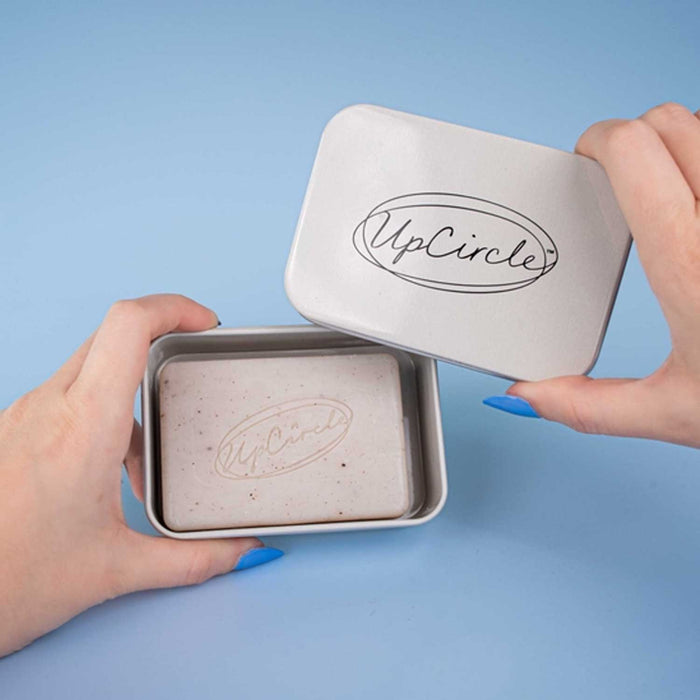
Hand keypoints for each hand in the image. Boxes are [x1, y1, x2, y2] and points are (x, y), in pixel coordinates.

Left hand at [0, 294, 281, 656]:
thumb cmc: (14, 580)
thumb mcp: (118, 569)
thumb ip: (195, 559)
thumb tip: (243, 552)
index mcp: (85, 425)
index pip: (128, 325)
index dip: (174, 307)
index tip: (204, 322)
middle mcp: (50, 406)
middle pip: (113, 335)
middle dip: (160, 345)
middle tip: (189, 370)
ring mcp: (26, 412)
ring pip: (91, 367)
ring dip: (129, 395)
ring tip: (143, 461)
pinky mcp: (14, 426)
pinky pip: (67, 395)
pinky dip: (100, 415)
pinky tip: (105, 470)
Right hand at [485, 103, 699, 447]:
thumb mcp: (676, 413)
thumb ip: (589, 407)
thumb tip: (527, 398)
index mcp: (693, 271)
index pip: (636, 155)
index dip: (600, 141)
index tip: (588, 157)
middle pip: (673, 122)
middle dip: (636, 136)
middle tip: (623, 172)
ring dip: (684, 139)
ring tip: (670, 182)